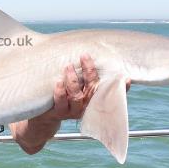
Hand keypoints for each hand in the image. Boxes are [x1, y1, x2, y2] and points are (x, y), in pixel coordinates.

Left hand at [10, 54, 130, 154]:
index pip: (109, 90)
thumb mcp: (74, 84)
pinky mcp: (59, 113)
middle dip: (90, 72)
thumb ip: (82, 72)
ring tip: (68, 67)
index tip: (126, 78)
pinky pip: (61, 103)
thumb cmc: (61, 94)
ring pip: (78, 96)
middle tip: (85, 56)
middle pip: (92, 89)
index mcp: (92, 98)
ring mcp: (72, 111)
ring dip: (73, 81)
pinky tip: (58, 82)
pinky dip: (60, 92)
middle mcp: (86, 105)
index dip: (121, 87)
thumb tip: (90, 50)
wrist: (43, 117)